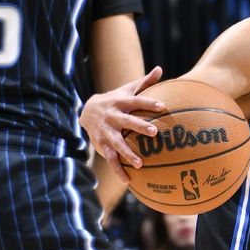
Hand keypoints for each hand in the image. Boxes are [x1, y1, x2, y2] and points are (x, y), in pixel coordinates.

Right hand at [79, 66, 164, 182]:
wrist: (87, 110)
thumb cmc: (116, 100)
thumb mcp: (127, 90)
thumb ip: (145, 82)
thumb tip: (160, 69)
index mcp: (121, 102)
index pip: (137, 101)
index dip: (148, 103)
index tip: (162, 106)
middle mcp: (113, 117)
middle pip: (127, 122)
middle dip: (139, 127)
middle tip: (154, 132)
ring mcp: (106, 132)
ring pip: (116, 144)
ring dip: (127, 154)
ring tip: (140, 163)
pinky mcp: (102, 145)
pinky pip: (110, 159)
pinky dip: (118, 170)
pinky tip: (128, 181)